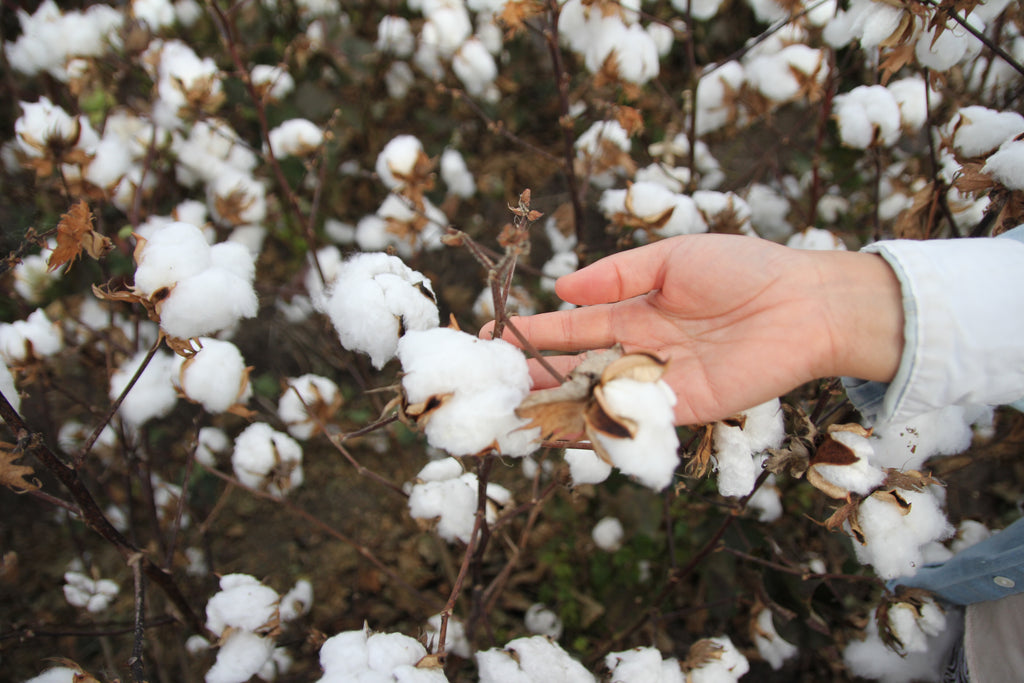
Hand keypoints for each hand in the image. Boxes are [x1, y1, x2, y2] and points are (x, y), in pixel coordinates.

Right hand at [481, 234, 903, 424]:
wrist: (804, 303)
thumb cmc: (743, 269)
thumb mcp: (670, 259)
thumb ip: (616, 275)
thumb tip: (561, 288)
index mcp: (633, 313)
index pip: (570, 329)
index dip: (530, 334)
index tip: (488, 338)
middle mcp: (638, 352)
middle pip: (573, 371)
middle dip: (530, 379)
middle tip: (486, 388)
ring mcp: (657, 384)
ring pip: (593, 400)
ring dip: (552, 410)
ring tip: (505, 417)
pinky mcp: (682, 410)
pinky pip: (631, 422)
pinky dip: (595, 430)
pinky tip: (556, 436)